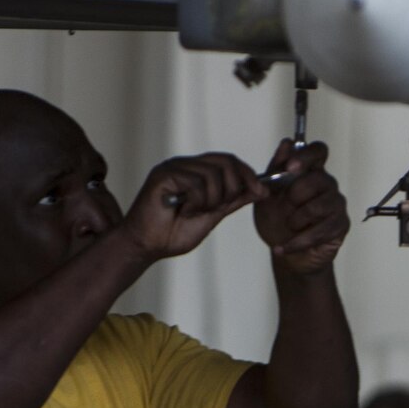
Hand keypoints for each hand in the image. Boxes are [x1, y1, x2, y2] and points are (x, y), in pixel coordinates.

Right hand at [123, 152, 265, 261]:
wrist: (147, 246)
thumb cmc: (173, 233)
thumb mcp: (213, 216)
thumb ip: (234, 201)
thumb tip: (261, 190)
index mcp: (196, 171)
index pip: (229, 161)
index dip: (247, 174)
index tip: (261, 191)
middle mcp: (185, 165)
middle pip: (226, 162)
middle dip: (232, 189)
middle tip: (217, 208)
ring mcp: (174, 167)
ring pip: (213, 175)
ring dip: (210, 201)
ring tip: (193, 212)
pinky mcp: (164, 174)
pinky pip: (196, 183)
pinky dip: (196, 203)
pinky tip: (183, 211)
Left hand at [254, 140, 349, 276]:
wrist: (283, 252)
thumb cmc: (276, 221)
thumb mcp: (267, 195)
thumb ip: (275, 169)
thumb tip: (286, 143)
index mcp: (309, 171)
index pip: (318, 151)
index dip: (307, 155)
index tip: (291, 167)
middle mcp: (326, 184)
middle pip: (318, 179)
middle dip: (295, 196)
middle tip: (286, 207)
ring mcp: (336, 204)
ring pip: (319, 206)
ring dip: (296, 220)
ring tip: (289, 227)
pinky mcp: (340, 226)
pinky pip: (320, 230)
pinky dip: (298, 241)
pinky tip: (284, 247)